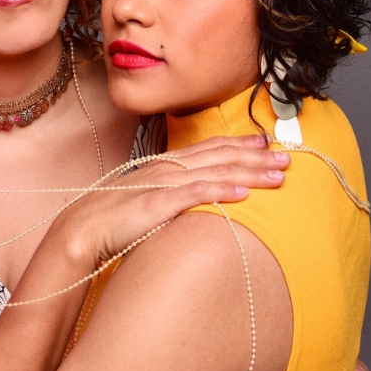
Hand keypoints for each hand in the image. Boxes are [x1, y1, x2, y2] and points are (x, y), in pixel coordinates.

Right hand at [52, 134, 287, 268]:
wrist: (81, 229)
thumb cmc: (113, 219)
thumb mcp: (148, 199)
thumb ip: (172, 194)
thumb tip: (193, 198)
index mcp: (165, 165)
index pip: (209, 148)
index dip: (240, 143)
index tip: (266, 141)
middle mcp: (168, 168)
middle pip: (220, 156)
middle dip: (256, 156)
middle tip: (289, 156)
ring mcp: (163, 184)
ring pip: (215, 172)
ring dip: (249, 171)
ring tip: (278, 174)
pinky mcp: (157, 204)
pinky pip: (193, 195)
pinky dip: (219, 191)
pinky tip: (242, 194)